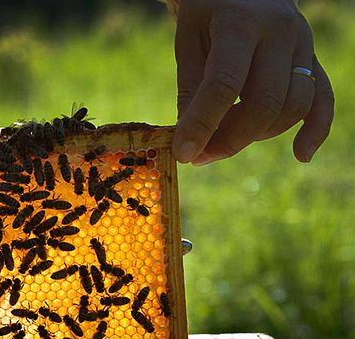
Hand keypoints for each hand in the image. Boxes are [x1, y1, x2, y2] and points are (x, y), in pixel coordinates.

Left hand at [173, 0, 333, 164]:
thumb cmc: (208, 11)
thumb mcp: (189, 40)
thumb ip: (191, 87)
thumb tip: (190, 138)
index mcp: (240, 22)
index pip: (224, 84)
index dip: (202, 124)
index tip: (183, 153)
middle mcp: (281, 32)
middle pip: (264, 102)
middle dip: (229, 139)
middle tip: (199, 157)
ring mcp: (303, 44)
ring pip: (293, 107)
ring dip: (257, 136)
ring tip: (221, 143)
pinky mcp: (313, 57)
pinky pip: (323, 98)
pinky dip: (316, 129)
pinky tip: (301, 155)